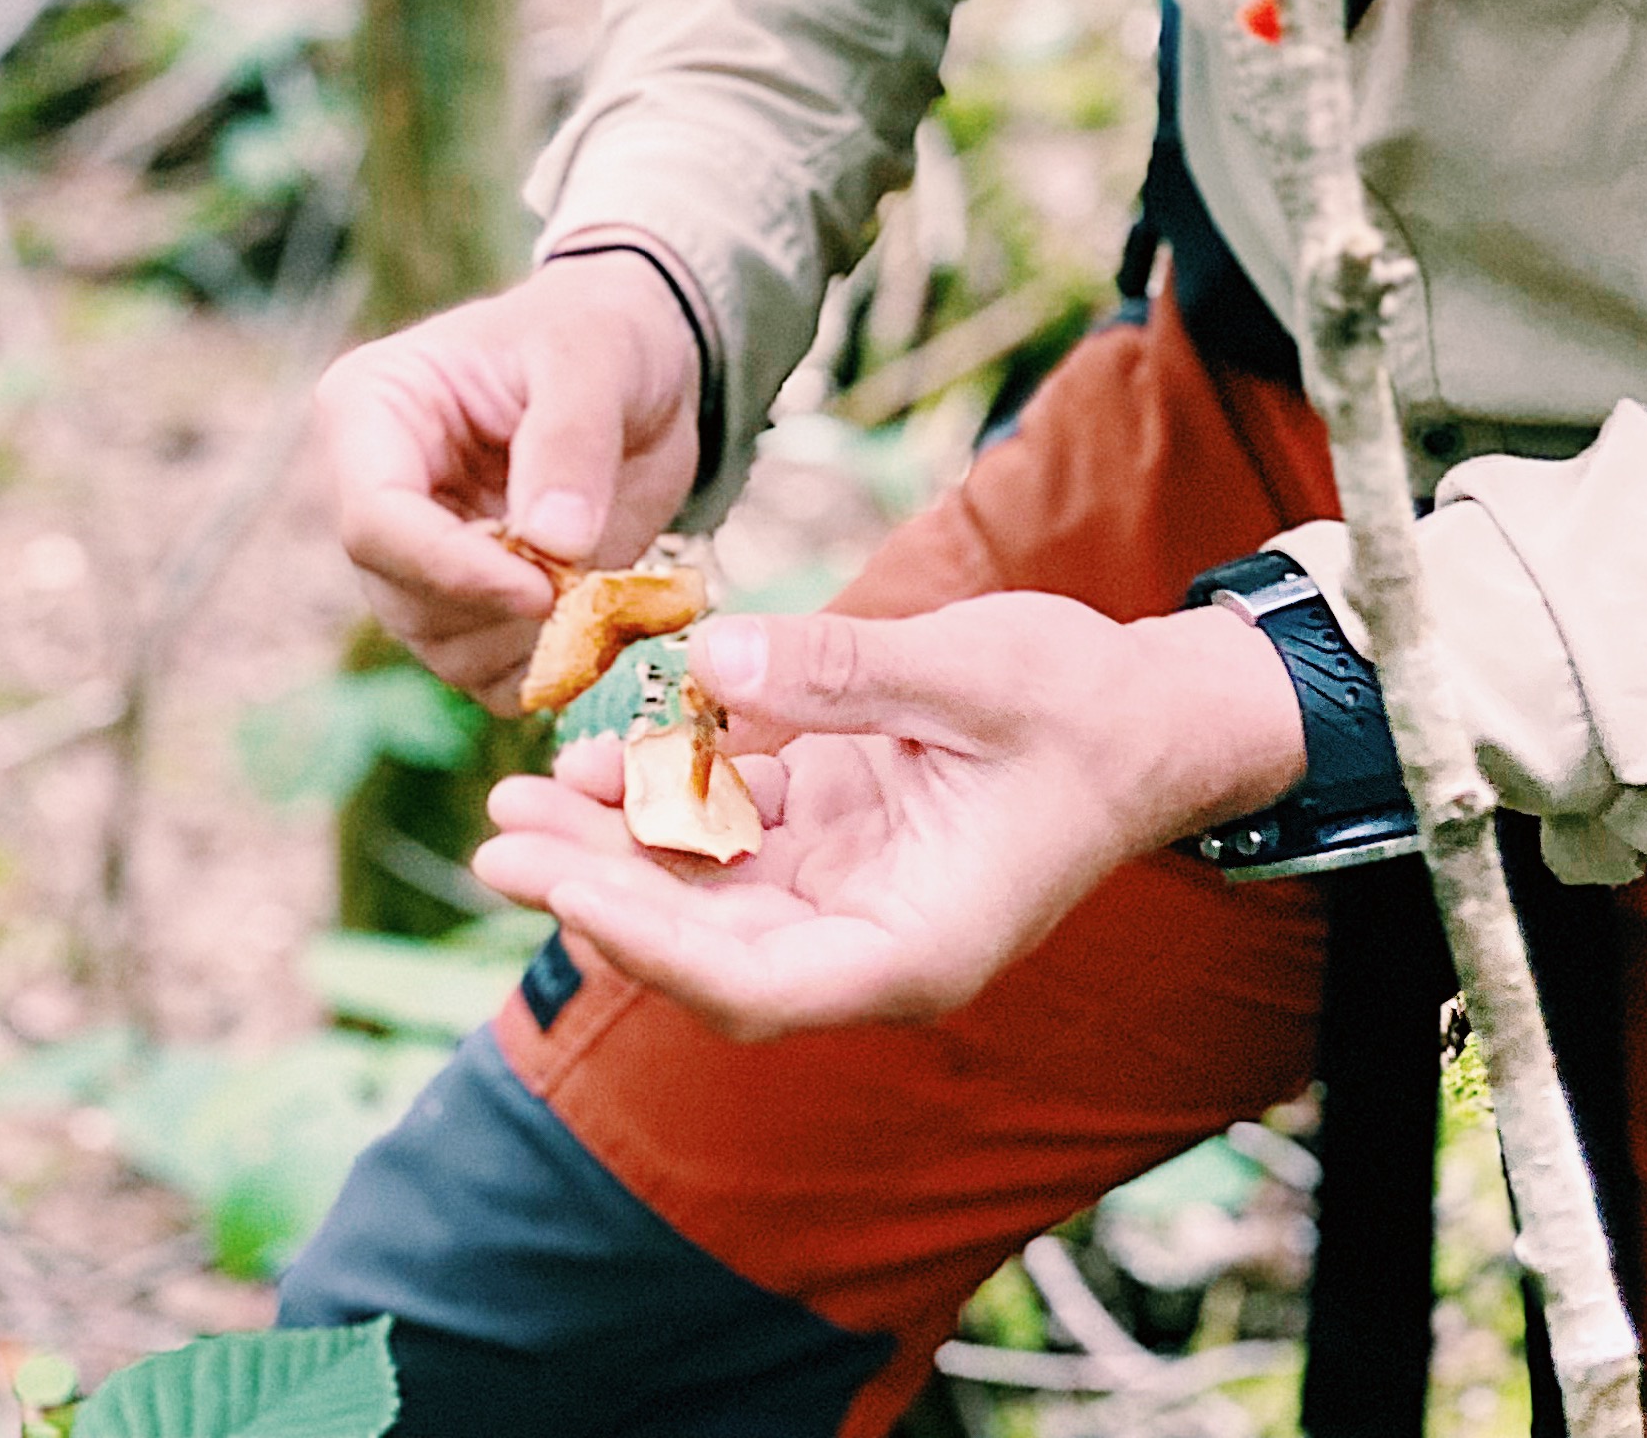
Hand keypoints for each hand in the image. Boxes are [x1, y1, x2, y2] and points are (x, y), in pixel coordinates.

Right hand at [315, 253, 705, 701]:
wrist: (641, 364)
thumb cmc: (600, 333)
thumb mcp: (595, 354)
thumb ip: (571, 437)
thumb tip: (554, 540)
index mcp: (372, 410)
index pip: (374, 521)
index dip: (451, 568)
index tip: (543, 584)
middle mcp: (377, 493)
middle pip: (402, 598)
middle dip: (501, 604)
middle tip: (590, 578)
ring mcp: (419, 558)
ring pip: (444, 648)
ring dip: (531, 638)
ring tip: (602, 577)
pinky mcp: (467, 605)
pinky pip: (490, 675)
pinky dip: (551, 664)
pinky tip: (600, 608)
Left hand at [472, 592, 1305, 1034]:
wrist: (1149, 709)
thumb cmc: (1084, 704)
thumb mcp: (972, 671)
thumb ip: (840, 673)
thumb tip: (706, 664)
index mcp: (912, 946)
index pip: (749, 983)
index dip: (644, 941)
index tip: (555, 883)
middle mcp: (870, 940)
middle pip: (706, 949)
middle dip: (596, 894)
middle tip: (497, 835)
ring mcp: (852, 890)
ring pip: (705, 893)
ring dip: (613, 848)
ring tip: (520, 794)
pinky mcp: (840, 836)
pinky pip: (734, 834)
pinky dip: (668, 798)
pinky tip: (602, 752)